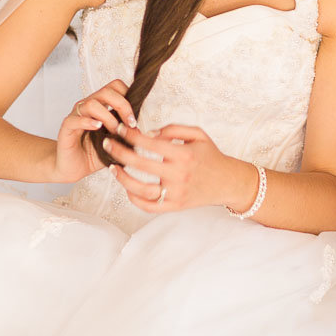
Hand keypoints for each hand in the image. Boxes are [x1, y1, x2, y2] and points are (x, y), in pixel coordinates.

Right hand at [53, 79, 135, 182]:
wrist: (73, 168)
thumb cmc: (94, 154)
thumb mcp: (117, 142)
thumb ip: (128, 134)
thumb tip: (146, 132)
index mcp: (101, 106)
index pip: (115, 86)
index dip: (128, 96)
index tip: (135, 116)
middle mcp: (88, 106)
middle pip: (106, 91)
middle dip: (123, 105)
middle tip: (130, 123)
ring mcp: (76, 116)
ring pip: (91, 103)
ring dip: (108, 117)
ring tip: (114, 131)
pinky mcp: (66, 128)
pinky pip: (75, 119)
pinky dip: (88, 121)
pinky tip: (97, 128)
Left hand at [103, 124, 248, 212]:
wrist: (228, 182)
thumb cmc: (210, 156)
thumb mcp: (198, 134)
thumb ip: (173, 129)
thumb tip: (148, 133)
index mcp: (183, 154)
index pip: (149, 143)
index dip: (131, 135)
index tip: (119, 129)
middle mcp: (178, 174)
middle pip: (139, 163)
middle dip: (119, 151)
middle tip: (108, 144)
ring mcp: (176, 193)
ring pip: (140, 189)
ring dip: (122, 178)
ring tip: (112, 168)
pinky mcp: (175, 206)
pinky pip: (149, 206)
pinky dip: (135, 199)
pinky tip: (127, 188)